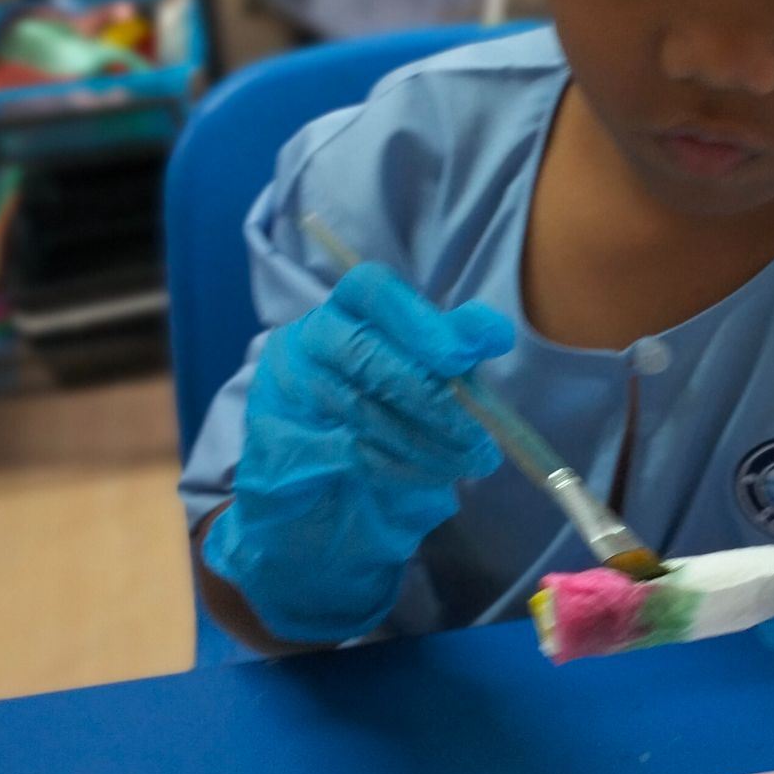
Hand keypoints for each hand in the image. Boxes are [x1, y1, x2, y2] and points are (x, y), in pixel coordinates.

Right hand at [203, 263, 511, 644]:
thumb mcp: (422, 371)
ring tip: (468, 461)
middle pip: (367, 352)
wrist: (317, 483)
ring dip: (425, 440)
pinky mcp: (279, 437)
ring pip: (362, 407)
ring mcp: (287, 386)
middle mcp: (309, 337)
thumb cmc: (379, 410)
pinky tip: (431, 475)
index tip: (464, 358)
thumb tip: (494, 334)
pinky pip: (348, 450)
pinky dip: (400, 466)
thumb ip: (452, 347)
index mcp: (346, 308)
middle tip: (478, 434)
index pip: (371, 289)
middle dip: (433, 397)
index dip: (420, 321)